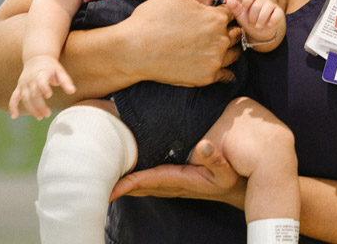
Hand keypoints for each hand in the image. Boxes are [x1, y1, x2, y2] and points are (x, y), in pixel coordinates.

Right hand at [8, 55, 75, 118]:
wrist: (37, 58)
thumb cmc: (51, 67)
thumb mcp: (60, 71)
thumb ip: (66, 81)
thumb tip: (72, 91)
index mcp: (41, 73)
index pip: (41, 81)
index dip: (44, 88)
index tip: (49, 95)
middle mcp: (30, 79)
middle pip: (33, 94)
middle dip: (40, 105)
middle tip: (47, 114)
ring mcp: (23, 84)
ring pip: (25, 98)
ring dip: (31, 109)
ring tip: (40, 117)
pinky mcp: (19, 87)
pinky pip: (13, 98)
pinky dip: (12, 106)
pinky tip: (14, 116)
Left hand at [109, 139, 246, 207]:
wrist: (240, 190)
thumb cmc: (233, 179)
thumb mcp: (227, 171)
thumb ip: (215, 158)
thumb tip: (203, 145)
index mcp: (182, 180)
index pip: (150, 181)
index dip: (129, 183)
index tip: (111, 187)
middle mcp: (174, 185)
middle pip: (140, 186)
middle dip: (119, 185)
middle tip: (96, 180)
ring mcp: (175, 185)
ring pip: (144, 185)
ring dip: (126, 183)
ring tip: (106, 176)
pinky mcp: (177, 181)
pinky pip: (151, 181)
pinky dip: (136, 180)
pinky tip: (128, 174)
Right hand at [115, 0, 242, 86]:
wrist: (134, 50)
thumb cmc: (152, 18)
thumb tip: (212, 0)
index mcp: (216, 18)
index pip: (231, 13)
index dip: (222, 12)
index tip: (214, 15)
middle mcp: (220, 40)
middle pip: (236, 33)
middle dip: (228, 29)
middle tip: (214, 31)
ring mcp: (215, 60)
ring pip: (234, 53)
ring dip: (229, 48)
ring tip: (215, 47)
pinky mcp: (206, 77)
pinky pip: (226, 75)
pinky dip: (224, 70)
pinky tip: (215, 64)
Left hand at [227, 0, 284, 43]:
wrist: (260, 33)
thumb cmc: (250, 22)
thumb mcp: (240, 16)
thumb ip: (235, 8)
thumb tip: (229, 0)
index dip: (246, 2)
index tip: (244, 11)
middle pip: (257, 4)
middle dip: (253, 16)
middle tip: (252, 22)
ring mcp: (271, 5)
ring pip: (267, 8)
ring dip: (261, 20)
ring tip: (258, 26)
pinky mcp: (279, 12)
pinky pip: (276, 14)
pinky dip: (271, 21)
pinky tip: (268, 25)